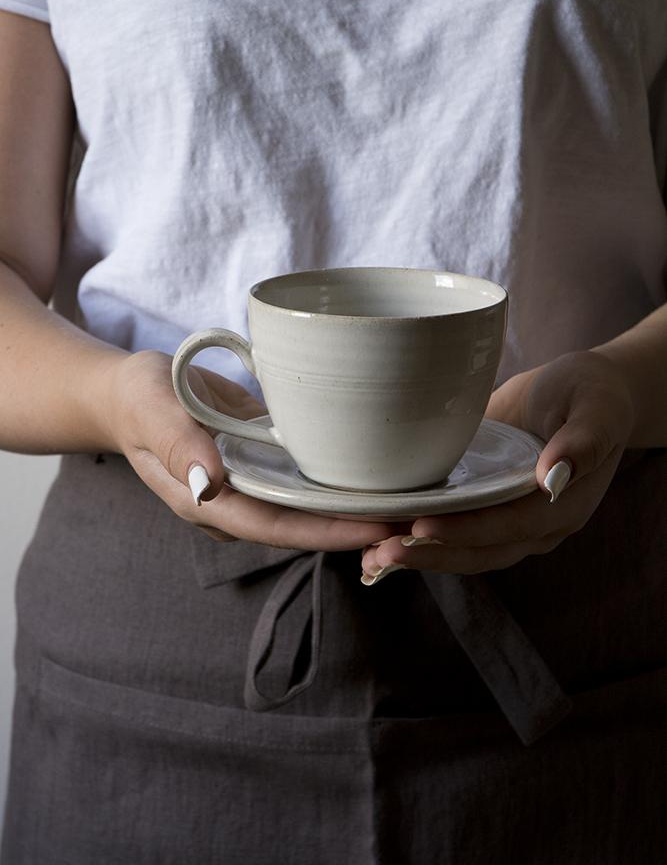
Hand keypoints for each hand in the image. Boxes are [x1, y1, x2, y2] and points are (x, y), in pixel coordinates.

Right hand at [104, 349, 403, 551]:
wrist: (136, 390)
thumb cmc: (138, 397)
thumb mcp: (150, 410)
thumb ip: (178, 444)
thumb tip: (212, 482)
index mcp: (209, 501)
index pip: (276, 527)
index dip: (326, 532)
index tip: (376, 528)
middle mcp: (240, 501)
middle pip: (305, 525)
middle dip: (357, 527)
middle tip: (418, 521)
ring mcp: (256, 483)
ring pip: (312, 505)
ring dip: (358, 506)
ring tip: (416, 502)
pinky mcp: (268, 461)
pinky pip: (309, 477)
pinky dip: (342, 477)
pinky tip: (383, 469)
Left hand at [360, 350, 636, 583]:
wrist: (582, 392)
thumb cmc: (591, 393)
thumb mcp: (596, 407)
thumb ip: (584, 441)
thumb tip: (552, 476)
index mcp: (562, 506)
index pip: (510, 527)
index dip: (467, 531)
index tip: (422, 528)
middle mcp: (533, 524)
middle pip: (479, 552)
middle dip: (430, 554)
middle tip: (380, 551)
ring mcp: (506, 520)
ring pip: (460, 551)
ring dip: (417, 555)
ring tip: (370, 555)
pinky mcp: (482, 508)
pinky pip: (451, 533)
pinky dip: (417, 540)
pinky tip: (376, 540)